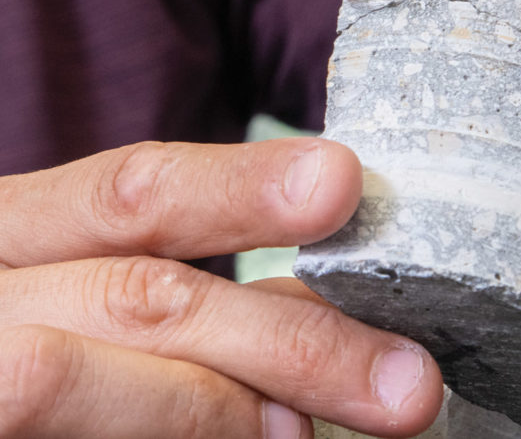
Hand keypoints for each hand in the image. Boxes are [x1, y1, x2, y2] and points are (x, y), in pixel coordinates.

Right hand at [0, 139, 443, 437]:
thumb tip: (308, 307)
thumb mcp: (64, 282)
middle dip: (285, 342)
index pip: (128, 193)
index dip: (238, 186)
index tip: (344, 182)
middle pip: (140, 299)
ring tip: (302, 435)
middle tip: (406, 385)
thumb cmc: (9, 319)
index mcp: (11, 231)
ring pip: (71, 376)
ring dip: (216, 410)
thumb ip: (166, 292)